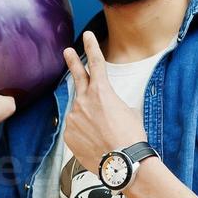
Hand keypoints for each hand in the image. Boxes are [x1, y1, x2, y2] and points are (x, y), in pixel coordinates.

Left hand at [62, 31, 148, 174]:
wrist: (121, 162)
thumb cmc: (130, 137)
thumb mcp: (127, 112)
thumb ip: (111, 104)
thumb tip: (103, 108)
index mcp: (102, 92)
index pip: (96, 63)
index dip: (92, 47)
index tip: (88, 35)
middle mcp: (84, 101)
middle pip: (78, 77)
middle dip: (73, 63)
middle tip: (67, 51)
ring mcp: (74, 117)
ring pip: (79, 112)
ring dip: (89, 119)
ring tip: (102, 134)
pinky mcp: (68, 134)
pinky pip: (75, 129)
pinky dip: (83, 133)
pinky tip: (95, 142)